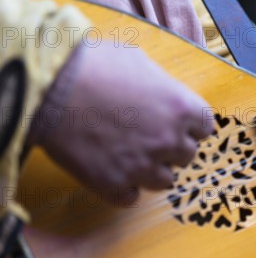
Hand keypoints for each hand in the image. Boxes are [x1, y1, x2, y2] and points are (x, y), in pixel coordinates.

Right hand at [35, 42, 213, 203]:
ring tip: (128, 154)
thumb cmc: (92, 64)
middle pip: (186, 155)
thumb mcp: (138, 59)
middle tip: (146, 136)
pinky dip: (123, 188)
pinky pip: (131, 197)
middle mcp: (169, 140)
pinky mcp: (114, 185)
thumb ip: (161, 84)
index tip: (176, 124)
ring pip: (164, 180)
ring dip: (150, 170)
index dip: (189, 126)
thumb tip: (164, 94)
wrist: (47, 86)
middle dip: (170, 147)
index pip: (205, 127)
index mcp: (182, 108)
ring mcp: (143, 166)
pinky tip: (110, 171)